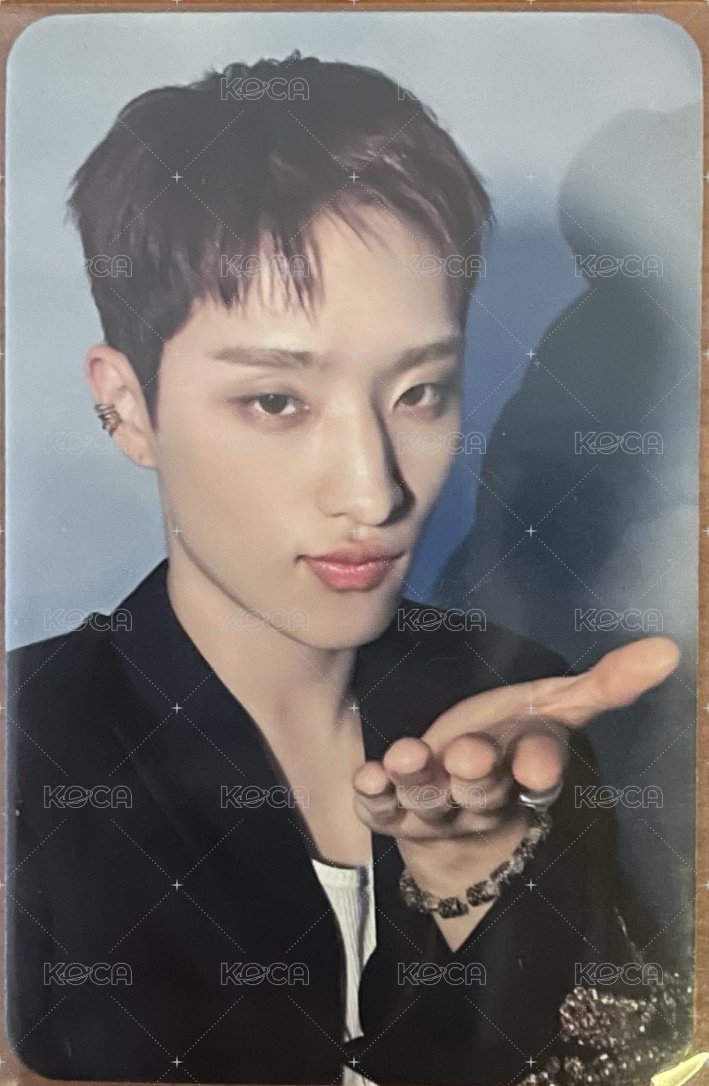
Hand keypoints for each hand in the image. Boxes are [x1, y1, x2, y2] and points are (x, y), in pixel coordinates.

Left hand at [352, 636, 679, 896]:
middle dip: (475, 775)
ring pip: (430, 800)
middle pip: (482, 791)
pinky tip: (367, 775)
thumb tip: (669, 649)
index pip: (539, 774)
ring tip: (406, 755)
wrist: (456, 811)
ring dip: (418, 780)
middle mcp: (482, 798)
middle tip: (469, 756)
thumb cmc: (508, 744)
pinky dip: (375, 795)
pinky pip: (382, 810)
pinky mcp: (393, 815)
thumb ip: (604, 685)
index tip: (536, 766)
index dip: (538, 770)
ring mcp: (436, 811)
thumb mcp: (552, 710)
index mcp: (524, 772)